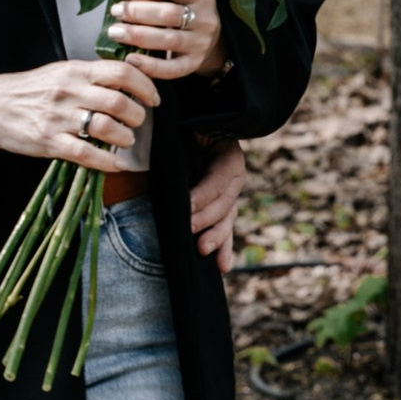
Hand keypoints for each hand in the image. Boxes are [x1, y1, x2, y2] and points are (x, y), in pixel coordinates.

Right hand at [0, 52, 158, 170]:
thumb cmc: (29, 90)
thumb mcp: (60, 72)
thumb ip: (91, 77)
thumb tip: (127, 84)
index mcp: (75, 71)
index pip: (121, 72)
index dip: (144, 85)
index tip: (152, 97)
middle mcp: (69, 92)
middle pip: (119, 102)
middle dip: (137, 115)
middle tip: (137, 121)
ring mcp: (59, 118)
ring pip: (106, 128)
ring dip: (124, 138)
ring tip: (125, 140)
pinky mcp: (50, 142)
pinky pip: (86, 154)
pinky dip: (107, 162)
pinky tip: (115, 164)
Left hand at [109, 0, 223, 81]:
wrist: (208, 42)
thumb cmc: (182, 13)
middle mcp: (205, 19)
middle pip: (169, 13)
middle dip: (137, 12)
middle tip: (116, 12)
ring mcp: (201, 43)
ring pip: (169, 40)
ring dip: (137, 36)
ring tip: (116, 32)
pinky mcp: (193, 64)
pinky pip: (171, 68)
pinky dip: (149, 65)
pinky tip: (130, 59)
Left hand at [189, 140, 247, 270]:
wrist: (194, 132)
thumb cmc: (186, 131)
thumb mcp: (188, 132)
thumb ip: (182, 144)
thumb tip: (165, 155)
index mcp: (229, 155)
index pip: (218, 179)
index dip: (203, 194)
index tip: (186, 206)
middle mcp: (234, 177)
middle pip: (224, 203)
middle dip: (206, 219)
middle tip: (188, 230)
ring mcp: (231, 195)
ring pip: (227, 220)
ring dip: (216, 238)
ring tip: (203, 251)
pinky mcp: (225, 210)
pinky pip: (226, 230)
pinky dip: (224, 249)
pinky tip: (222, 267)